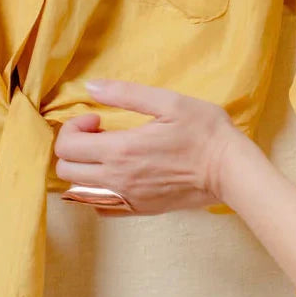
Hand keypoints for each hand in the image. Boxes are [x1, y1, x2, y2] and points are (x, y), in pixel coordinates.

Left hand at [53, 79, 241, 215]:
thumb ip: (125, 94)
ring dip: (81, 169)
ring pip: (78, 191)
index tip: (97, 118)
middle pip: (66, 171)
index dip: (73, 127)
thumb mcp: (167, 101)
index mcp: (121, 151)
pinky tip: (114, 173)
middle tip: (98, 132)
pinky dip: (94, 190)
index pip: (67, 147)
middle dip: (73, 147)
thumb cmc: (203, 131)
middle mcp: (117, 180)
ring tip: (105, 151)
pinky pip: (99, 206)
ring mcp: (127, 198)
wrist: (229, 170)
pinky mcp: (139, 209)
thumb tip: (91, 87)